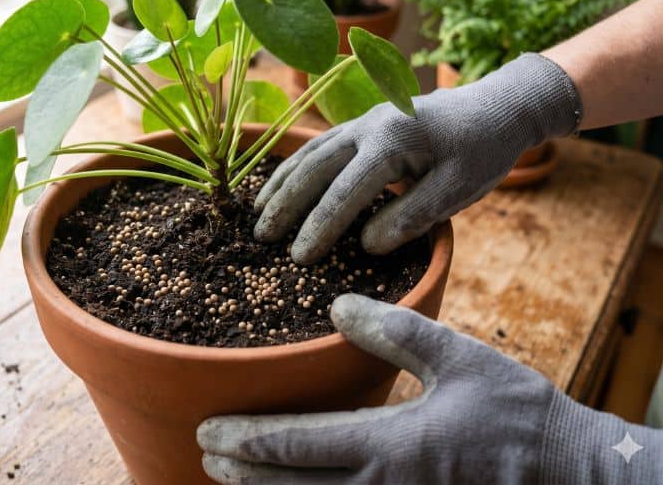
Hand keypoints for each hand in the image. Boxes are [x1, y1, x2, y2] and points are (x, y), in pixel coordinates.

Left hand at [198, 294, 662, 483]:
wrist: (569, 474)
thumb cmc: (514, 412)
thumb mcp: (458, 357)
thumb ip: (395, 330)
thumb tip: (338, 305)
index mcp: (389, 445)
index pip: (297, 446)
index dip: (247, 439)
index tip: (209, 429)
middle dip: (241, 473)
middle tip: (203, 453)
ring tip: (229, 480)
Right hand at [255, 53, 581, 263]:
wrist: (496, 106)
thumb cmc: (482, 149)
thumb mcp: (459, 188)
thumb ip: (413, 215)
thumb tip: (366, 245)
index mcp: (393, 140)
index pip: (346, 191)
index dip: (320, 227)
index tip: (298, 258)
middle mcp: (369, 124)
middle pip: (315, 168)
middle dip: (286, 204)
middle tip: (261, 237)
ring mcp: (363, 120)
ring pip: (311, 152)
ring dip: (282, 183)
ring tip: (257, 213)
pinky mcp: (365, 123)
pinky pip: (321, 145)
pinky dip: (296, 166)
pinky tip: (283, 183)